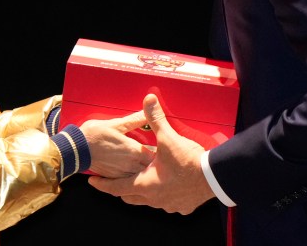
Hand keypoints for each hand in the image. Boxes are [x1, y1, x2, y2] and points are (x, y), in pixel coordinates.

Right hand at [80, 110, 154, 177]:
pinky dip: (133, 178)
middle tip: (157, 159)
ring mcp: (123, 174)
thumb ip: (133, 120)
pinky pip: (128, 181)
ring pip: (140, 176)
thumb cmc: (95, 134)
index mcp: (134, 151)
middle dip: (154, 163)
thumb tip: (146, 112)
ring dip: (144, 171)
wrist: (76, 149)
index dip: (160, 153)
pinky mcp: (114, 179)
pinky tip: (132, 173)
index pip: (155, 155)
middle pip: (150, 168)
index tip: (162, 149)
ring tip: (146, 166)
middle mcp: (131, 165)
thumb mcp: (115, 124)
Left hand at [87, 93, 215, 213]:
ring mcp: (169, 206)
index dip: (103, 184)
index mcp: (145, 184)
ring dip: (142, 190)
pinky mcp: (182, 207)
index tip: (92, 181)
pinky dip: (162, 194)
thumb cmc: (188, 160)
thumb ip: (154, 118)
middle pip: (130, 197)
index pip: (116, 188)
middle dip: (121, 188)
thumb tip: (148, 98)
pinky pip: (166, 203)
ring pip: (149, 201)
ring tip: (140, 178)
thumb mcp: (167, 137)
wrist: (214, 178)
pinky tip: (165, 183)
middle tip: (115, 179)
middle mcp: (154, 199)